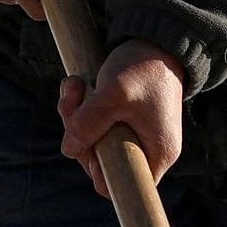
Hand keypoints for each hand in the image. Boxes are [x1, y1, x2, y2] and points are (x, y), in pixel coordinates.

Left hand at [58, 40, 186, 194]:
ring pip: (92, 139)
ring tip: (75, 85)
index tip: (87, 146)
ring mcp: (135, 134)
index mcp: (156, 152)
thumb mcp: (114, 94)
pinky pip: (94, 123)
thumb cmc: (145, 67)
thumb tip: (68, 150)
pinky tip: (78, 85)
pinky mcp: (123, 119)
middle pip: (99, 160)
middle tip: (73, 102)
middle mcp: (148, 149)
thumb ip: (89, 123)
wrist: (158, 39)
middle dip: (78, 132)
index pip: (121, 187)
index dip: (96, 171)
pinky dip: (81, 107)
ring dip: (75, 115)